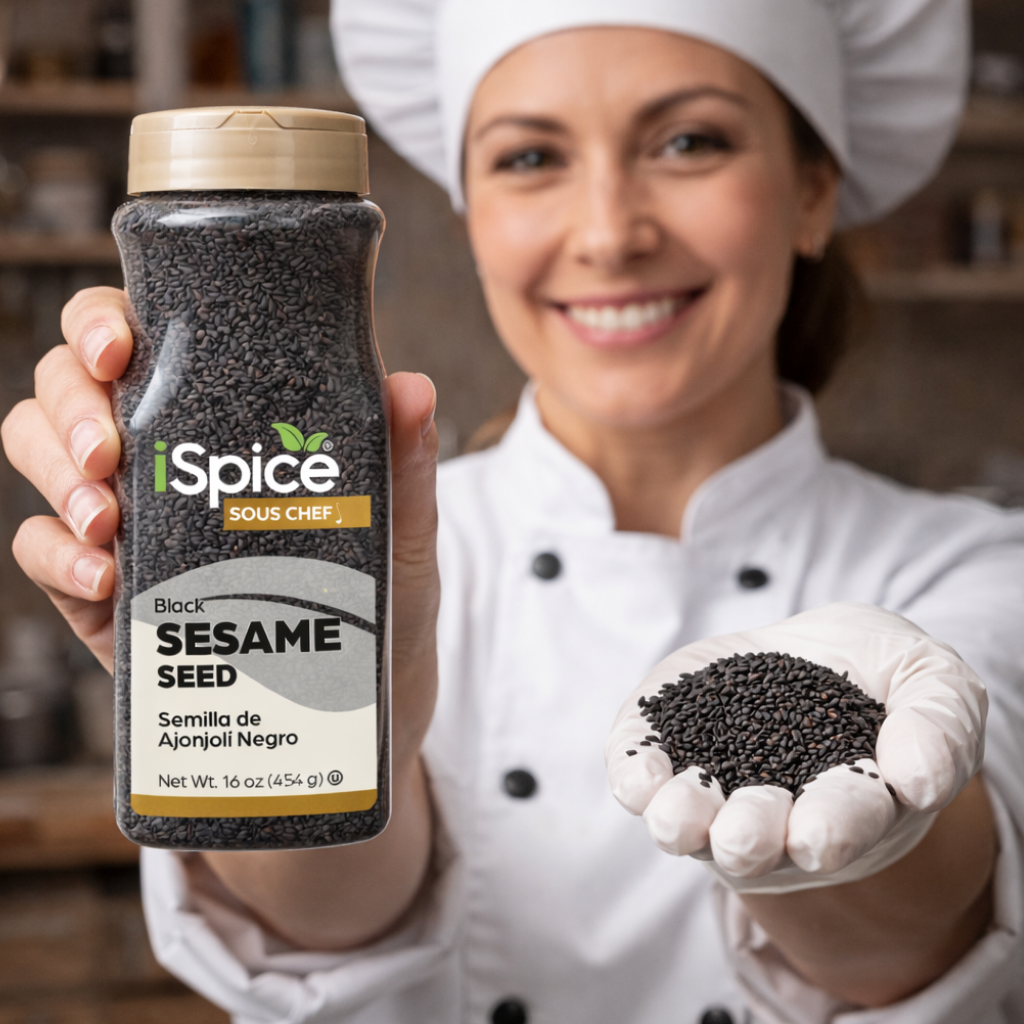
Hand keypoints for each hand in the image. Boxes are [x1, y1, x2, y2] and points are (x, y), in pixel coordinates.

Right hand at [1, 288, 440, 766]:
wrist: (357, 710)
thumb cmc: (380, 604)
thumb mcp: (400, 535)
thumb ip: (403, 465)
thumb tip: (414, 388)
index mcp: (225, 416)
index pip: (141, 336)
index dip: (105, 322)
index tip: (121, 349)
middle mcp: (163, 455)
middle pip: (67, 385)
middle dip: (69, 403)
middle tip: (110, 451)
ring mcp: (127, 521)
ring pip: (37, 452)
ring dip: (54, 473)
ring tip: (106, 518)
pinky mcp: (105, 593)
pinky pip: (40, 552)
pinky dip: (57, 556)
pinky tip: (107, 579)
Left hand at [606, 603, 986, 892]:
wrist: (823, 651)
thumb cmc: (886, 677)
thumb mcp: (936, 683)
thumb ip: (939, 725)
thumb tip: (914, 780)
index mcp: (850, 806)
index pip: (842, 824)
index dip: (830, 829)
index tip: (815, 835)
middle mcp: (777, 813)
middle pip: (757, 840)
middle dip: (747, 837)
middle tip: (741, 835)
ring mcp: (717, 784)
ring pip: (691, 820)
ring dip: (681, 818)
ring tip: (675, 814)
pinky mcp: (669, 744)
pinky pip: (641, 774)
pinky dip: (635, 775)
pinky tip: (637, 776)